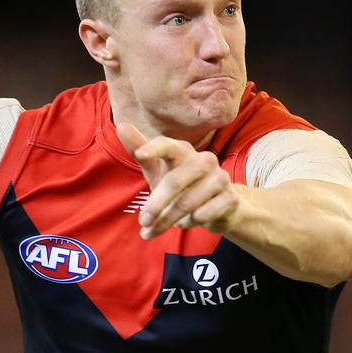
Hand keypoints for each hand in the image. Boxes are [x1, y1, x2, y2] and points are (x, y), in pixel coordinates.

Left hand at [116, 123, 239, 239]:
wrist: (219, 208)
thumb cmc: (182, 185)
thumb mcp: (158, 170)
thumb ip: (140, 150)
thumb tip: (122, 126)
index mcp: (183, 151)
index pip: (168, 145)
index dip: (154, 148)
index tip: (140, 154)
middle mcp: (204, 159)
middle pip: (174, 182)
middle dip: (156, 205)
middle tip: (143, 221)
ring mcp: (220, 177)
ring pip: (187, 203)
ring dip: (169, 220)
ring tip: (161, 226)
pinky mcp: (230, 198)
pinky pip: (203, 214)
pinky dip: (189, 223)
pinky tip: (188, 222)